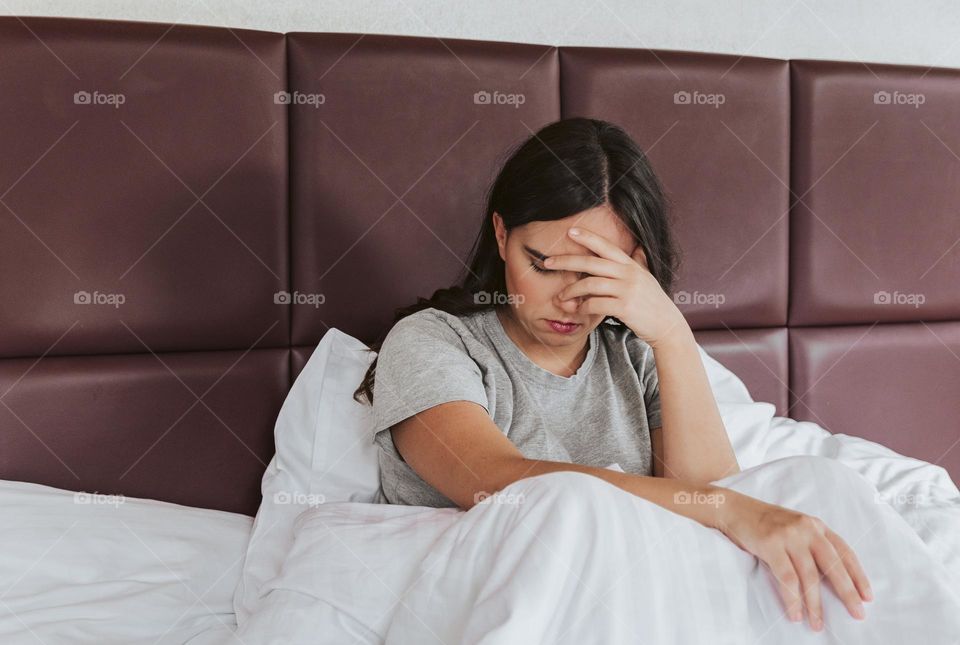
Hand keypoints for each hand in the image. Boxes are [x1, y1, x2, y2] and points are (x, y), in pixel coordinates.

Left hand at [543, 227, 686, 346]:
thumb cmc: (653, 302)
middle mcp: (628, 273)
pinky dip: (582, 307)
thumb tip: (638, 247)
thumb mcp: (646, 278)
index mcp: (630, 264)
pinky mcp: (624, 307)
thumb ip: (639, 262)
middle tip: (547, 263)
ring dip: (571, 291)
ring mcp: (627, 290)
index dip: (588, 237)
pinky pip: (595, 304)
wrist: (666, 325)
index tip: (570, 231)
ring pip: (589, 284)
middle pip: (590, 262)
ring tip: (560, 297)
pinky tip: (578, 310)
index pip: (606, 246)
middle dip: (566, 261)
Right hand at [718, 492, 872, 630]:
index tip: (867, 596)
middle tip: (857, 614)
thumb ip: (811, 545)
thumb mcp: (794, 528)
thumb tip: (830, 581)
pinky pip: (786, 578)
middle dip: (847, 592)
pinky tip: (794, 613)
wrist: (734, 508)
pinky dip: (792, 599)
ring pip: (809, 576)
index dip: (858, 575)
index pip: (845, 551)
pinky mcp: (770, 544)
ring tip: (817, 624)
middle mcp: (806, 529)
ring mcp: (788, 536)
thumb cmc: (765, 523)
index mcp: (816, 526)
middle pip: (833, 564)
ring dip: (815, 604)